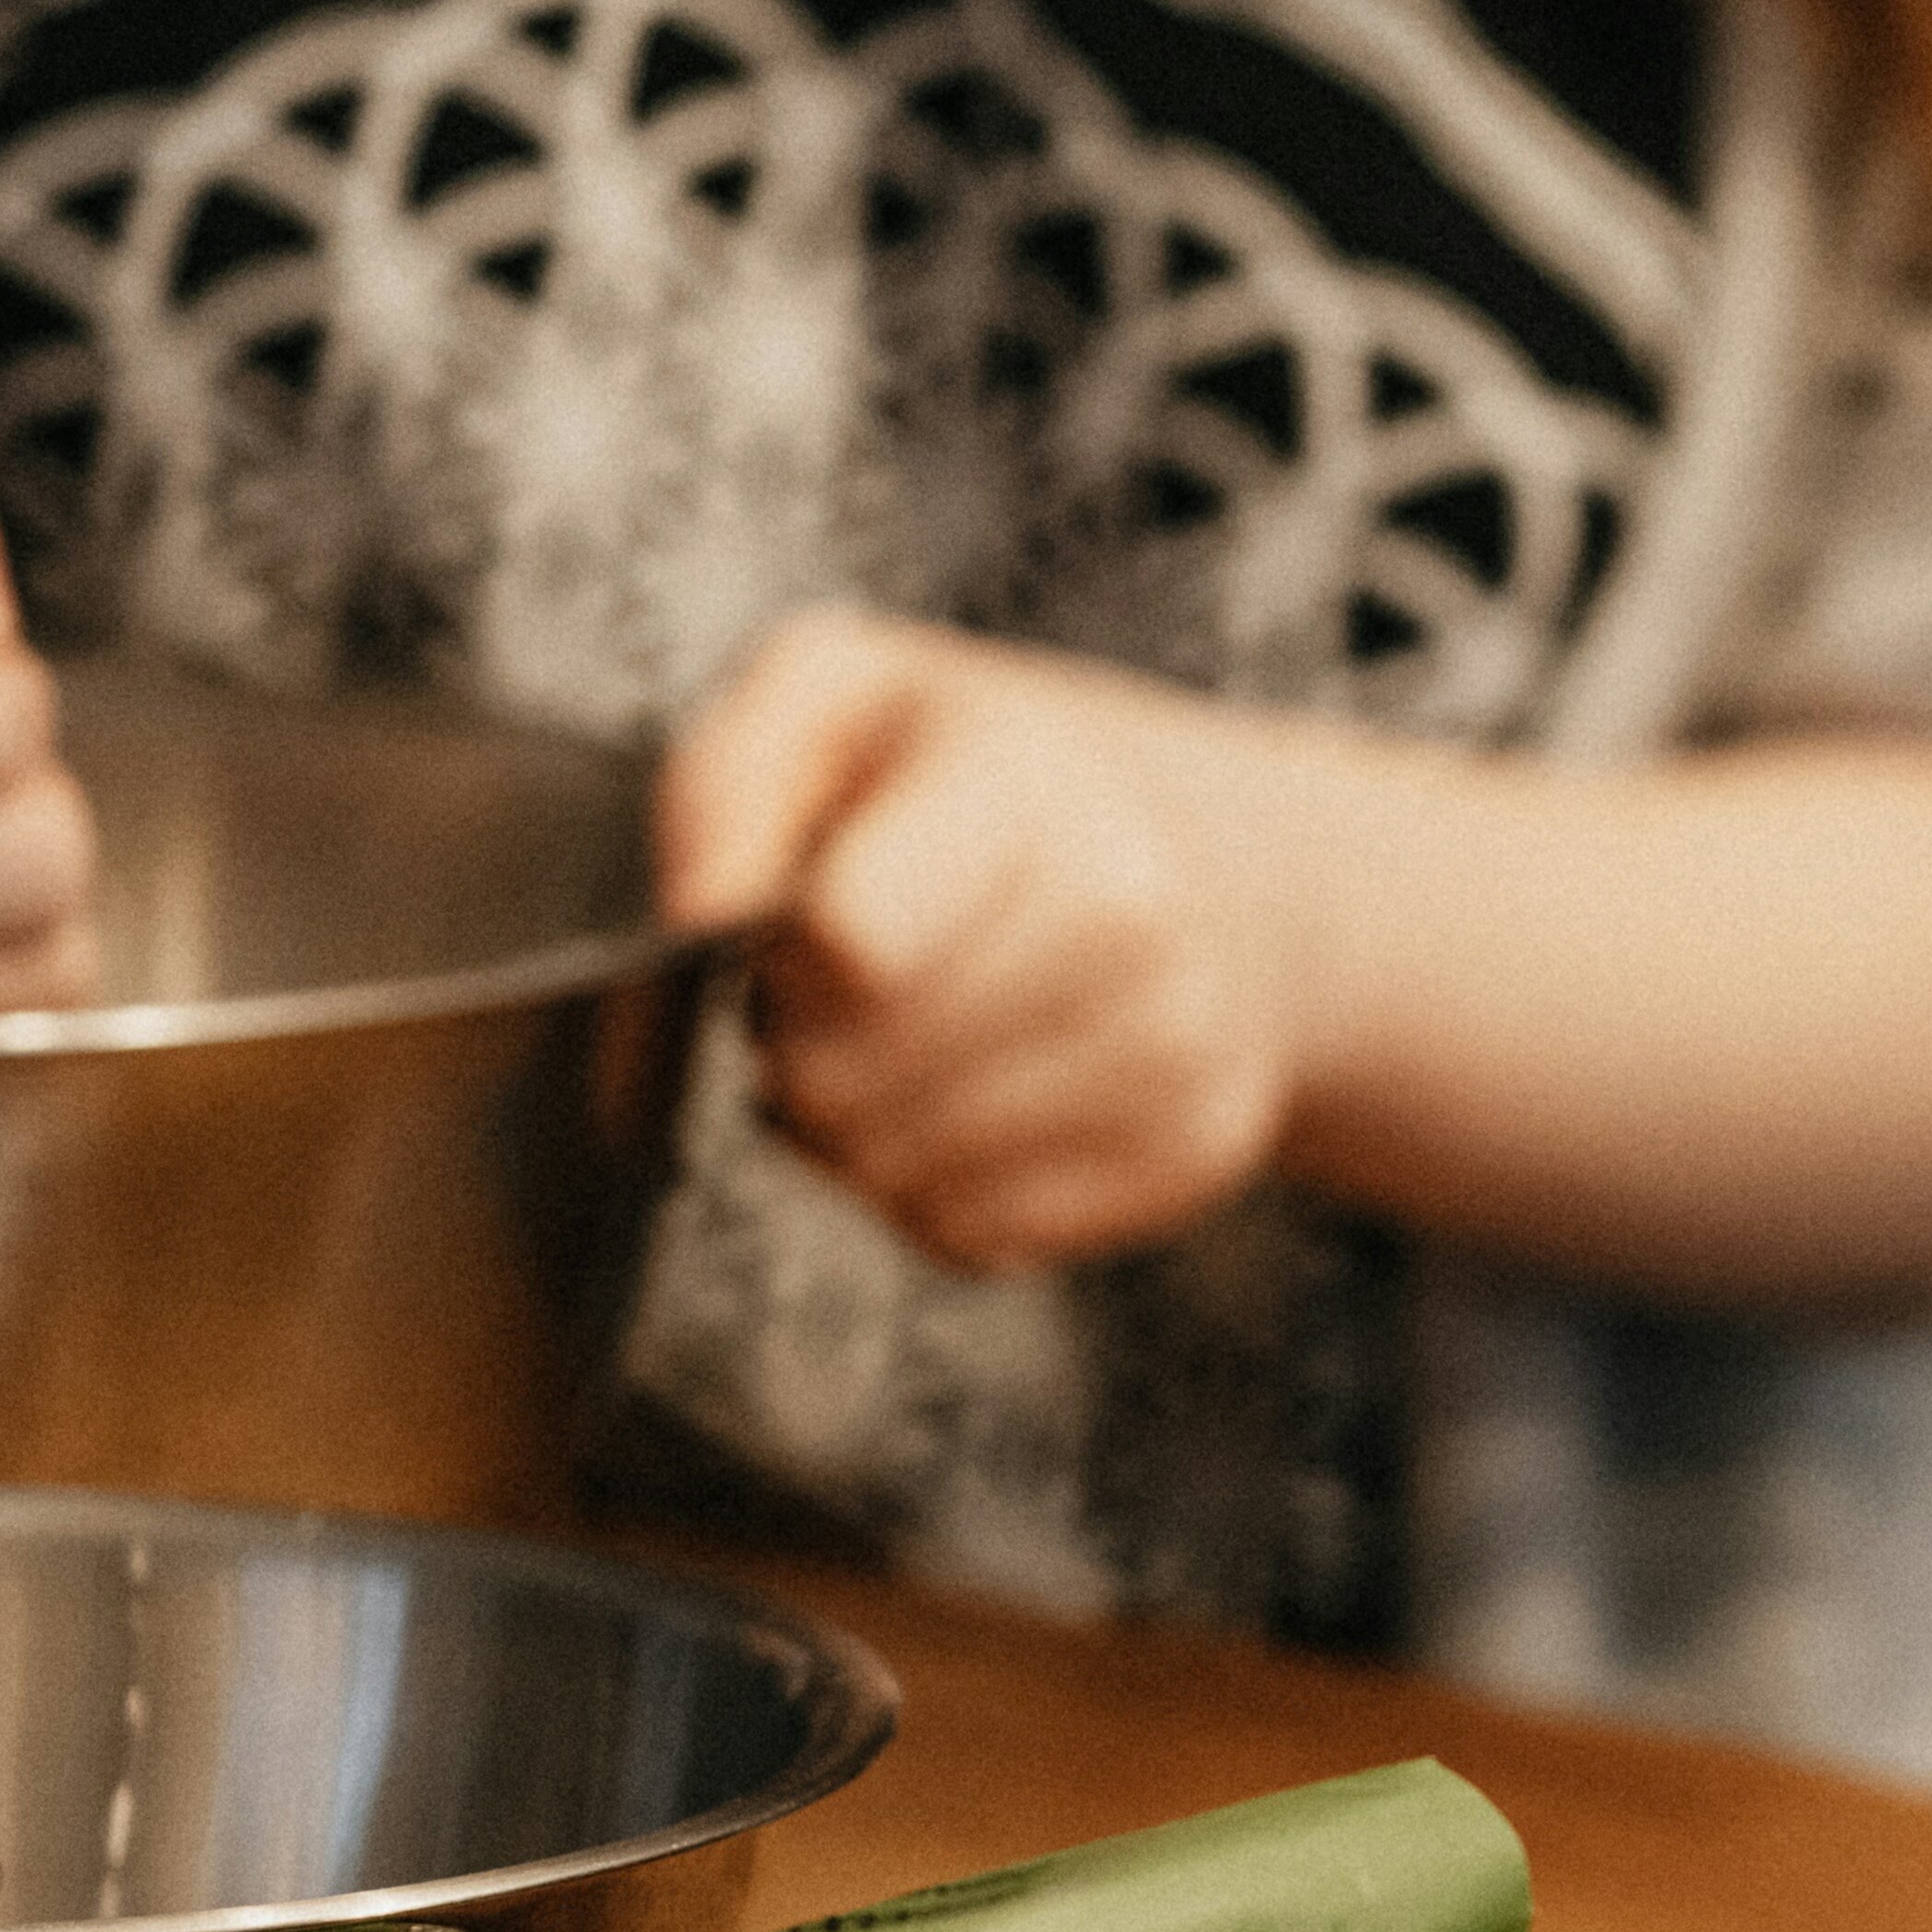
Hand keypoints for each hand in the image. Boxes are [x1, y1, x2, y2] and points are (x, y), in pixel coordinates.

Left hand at [658, 609, 1313, 1275]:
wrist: (1232, 870)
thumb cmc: (1000, 785)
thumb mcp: (845, 697)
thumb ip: (733, 774)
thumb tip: (700, 908)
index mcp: (1028, 780)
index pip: (850, 939)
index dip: (781, 956)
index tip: (805, 919)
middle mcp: (1130, 915)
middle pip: (842, 1080)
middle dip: (803, 1048)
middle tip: (849, 986)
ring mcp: (1175, 1046)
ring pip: (896, 1175)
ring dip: (861, 1129)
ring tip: (909, 1038)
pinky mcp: (1190, 1154)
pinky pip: (971, 1235)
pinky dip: (937, 1190)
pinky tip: (973, 1100)